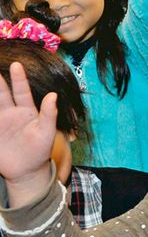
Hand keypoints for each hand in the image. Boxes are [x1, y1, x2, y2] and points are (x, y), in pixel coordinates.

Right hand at [0, 62, 55, 205]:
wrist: (27, 171)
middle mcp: (12, 114)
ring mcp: (1, 123)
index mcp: (28, 111)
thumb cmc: (40, 150)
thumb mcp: (46, 131)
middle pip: (3, 95)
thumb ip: (49, 114)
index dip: (19, 78)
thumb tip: (53, 95)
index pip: (22, 91)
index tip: (17, 65)